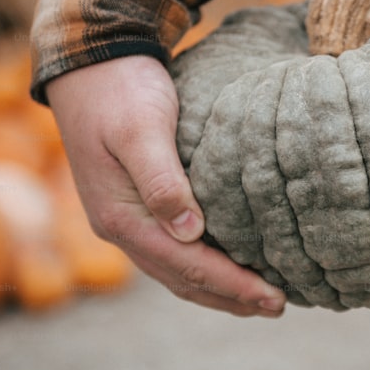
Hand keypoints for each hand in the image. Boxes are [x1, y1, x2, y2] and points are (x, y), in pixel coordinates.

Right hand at [45, 55, 286, 316]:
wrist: (89, 62)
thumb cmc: (120, 90)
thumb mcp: (141, 130)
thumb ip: (163, 181)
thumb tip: (190, 233)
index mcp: (120, 217)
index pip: (186, 265)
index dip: (232, 285)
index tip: (274, 298)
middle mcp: (119, 227)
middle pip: (181, 278)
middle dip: (230, 296)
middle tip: (279, 306)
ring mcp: (123, 217)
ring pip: (174, 269)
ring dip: (216, 288)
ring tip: (257, 298)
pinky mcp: (132, 203)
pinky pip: (170, 249)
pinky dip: (201, 265)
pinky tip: (226, 262)